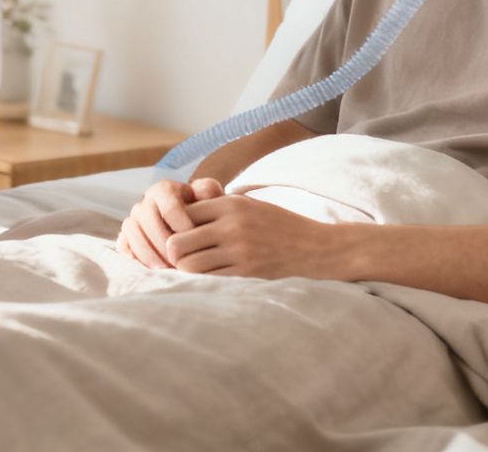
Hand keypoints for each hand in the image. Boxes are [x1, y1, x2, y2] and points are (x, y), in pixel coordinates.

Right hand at [117, 177, 225, 268]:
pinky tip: (152, 271)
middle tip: (180, 261)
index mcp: (163, 189)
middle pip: (147, 220)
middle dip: (163, 243)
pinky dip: (135, 258)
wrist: (191, 226)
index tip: (196, 242)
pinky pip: (123, 246)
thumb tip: (203, 191)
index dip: (182, 226)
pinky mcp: (126, 237)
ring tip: (166, 269)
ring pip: (133, 233)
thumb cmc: (203, 214)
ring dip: (149, 253)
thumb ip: (209, 191)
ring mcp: (133, 220)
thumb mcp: (210, 200)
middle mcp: (145, 202)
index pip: (170, 207)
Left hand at [164, 194, 353, 279]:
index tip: (177, 236)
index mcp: (230, 205)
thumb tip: (180, 213)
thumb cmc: (278, 225)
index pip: (182, 215)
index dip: (175, 227)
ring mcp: (239, 251)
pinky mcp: (247, 274)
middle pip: (177, 242)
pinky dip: (203, 282)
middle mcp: (231, 226)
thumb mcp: (249, 205)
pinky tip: (207, 280)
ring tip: (192, 270)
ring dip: (186, 270)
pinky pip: (210, 280)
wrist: (315, 247)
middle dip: (173, 253)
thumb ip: (218, 208)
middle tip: (177, 259)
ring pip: (189, 266)